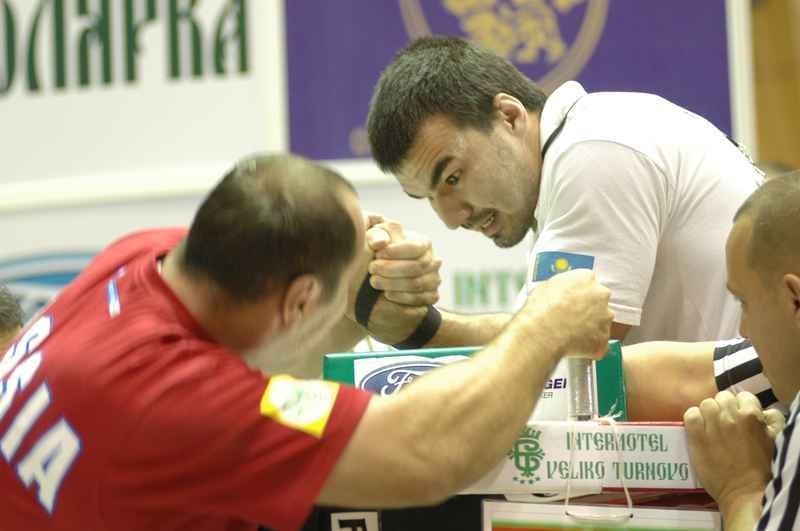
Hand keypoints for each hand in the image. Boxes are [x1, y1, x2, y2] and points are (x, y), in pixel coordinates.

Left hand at [344, 215, 441, 344]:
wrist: (386, 273)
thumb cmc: (382, 250)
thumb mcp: (377, 238)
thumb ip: (376, 235)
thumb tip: (380, 243)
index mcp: (424, 243)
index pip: (414, 247)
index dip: (394, 252)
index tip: (376, 254)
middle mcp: (433, 261)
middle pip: (416, 267)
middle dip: (390, 269)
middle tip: (372, 269)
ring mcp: (434, 279)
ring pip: (417, 284)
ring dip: (393, 284)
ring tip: (374, 281)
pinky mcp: (432, 296)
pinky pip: (420, 299)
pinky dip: (401, 298)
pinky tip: (386, 294)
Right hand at [519, 269, 612, 358]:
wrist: (542, 334)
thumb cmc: (540, 310)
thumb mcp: (546, 286)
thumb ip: (563, 287)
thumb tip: (562, 292)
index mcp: (586, 278)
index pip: (588, 282)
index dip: (578, 293)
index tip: (571, 300)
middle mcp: (600, 295)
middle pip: (598, 301)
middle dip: (588, 308)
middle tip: (571, 317)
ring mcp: (605, 318)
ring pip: (600, 322)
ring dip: (589, 326)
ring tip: (570, 332)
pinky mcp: (603, 338)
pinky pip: (598, 341)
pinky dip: (588, 344)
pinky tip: (573, 344)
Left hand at [684, 391, 773, 509]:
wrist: (744, 492)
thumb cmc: (763, 469)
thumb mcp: (774, 440)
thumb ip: (770, 421)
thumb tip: (762, 411)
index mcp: (751, 416)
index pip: (743, 396)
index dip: (742, 406)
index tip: (740, 417)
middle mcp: (730, 416)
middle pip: (722, 397)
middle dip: (725, 408)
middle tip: (726, 423)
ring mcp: (711, 425)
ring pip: (706, 404)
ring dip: (709, 413)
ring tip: (712, 426)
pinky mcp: (696, 435)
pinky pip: (690, 414)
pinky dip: (694, 419)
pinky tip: (699, 429)